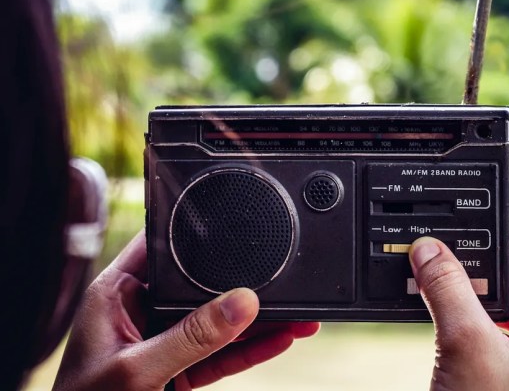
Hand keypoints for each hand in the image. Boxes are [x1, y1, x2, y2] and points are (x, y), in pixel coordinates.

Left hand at [53, 230, 318, 390]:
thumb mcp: (138, 370)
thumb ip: (191, 337)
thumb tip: (243, 302)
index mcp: (117, 293)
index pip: (163, 247)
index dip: (201, 234)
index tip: (244, 226)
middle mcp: (142, 310)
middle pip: (202, 286)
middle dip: (246, 284)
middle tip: (287, 281)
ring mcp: (162, 341)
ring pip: (220, 322)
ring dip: (260, 321)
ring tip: (301, 315)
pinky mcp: (178, 371)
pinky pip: (222, 354)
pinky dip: (252, 349)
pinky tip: (282, 339)